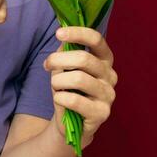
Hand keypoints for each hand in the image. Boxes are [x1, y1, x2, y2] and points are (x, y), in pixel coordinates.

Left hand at [43, 26, 117, 149]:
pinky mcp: (101, 113)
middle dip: (59, 59)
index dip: (78, 34)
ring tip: (55, 87)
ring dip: (58, 81)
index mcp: (105, 61)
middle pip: (84, 59)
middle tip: (46, 64)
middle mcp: (111, 76)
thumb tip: (61, 37)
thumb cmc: (70, 90)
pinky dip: (60, 98)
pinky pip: (75, 100)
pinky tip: (59, 100)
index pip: (97, 40)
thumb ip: (66, 52)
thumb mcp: (66, 68)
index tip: (59, 33)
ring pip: (78, 78)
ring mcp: (108, 95)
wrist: (72, 123)